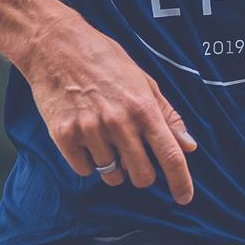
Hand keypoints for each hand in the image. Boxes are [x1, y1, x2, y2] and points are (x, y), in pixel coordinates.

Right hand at [18, 8, 198, 203]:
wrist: (56, 46)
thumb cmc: (104, 60)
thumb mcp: (144, 81)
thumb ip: (167, 115)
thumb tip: (189, 146)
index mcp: (143, 107)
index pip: (170, 156)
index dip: (181, 182)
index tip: (184, 198)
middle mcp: (118, 122)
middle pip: (141, 175)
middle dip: (141, 174)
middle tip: (133, 156)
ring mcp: (90, 130)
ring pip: (111, 176)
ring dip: (112, 167)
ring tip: (105, 139)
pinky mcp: (63, 136)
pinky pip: (84, 170)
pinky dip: (87, 162)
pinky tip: (85, 138)